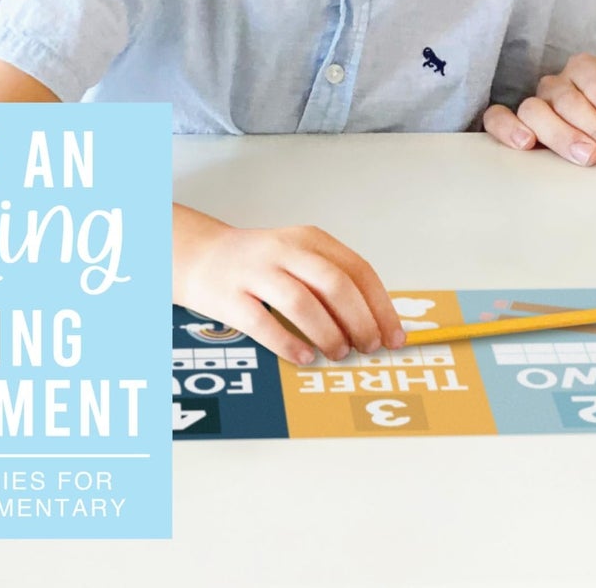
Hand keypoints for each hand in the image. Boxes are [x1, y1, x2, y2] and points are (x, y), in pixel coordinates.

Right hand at [173, 205, 405, 366]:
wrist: (201, 255)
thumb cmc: (260, 264)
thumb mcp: (300, 258)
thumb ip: (332, 282)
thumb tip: (375, 323)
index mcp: (309, 239)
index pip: (358, 269)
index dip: (381, 306)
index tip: (394, 336)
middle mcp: (285, 250)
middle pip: (335, 284)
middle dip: (360, 320)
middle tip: (369, 346)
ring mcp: (256, 272)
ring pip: (301, 302)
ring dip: (328, 333)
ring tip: (339, 353)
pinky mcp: (231, 297)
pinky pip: (263, 323)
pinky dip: (288, 343)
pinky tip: (304, 356)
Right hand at [481, 53, 595, 168]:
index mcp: (588, 68)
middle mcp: (558, 83)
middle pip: (569, 102)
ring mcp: (538, 104)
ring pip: (535, 111)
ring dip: (562, 135)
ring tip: (587, 157)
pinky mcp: (521, 125)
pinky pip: (497, 118)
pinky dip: (506, 127)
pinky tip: (525, 144)